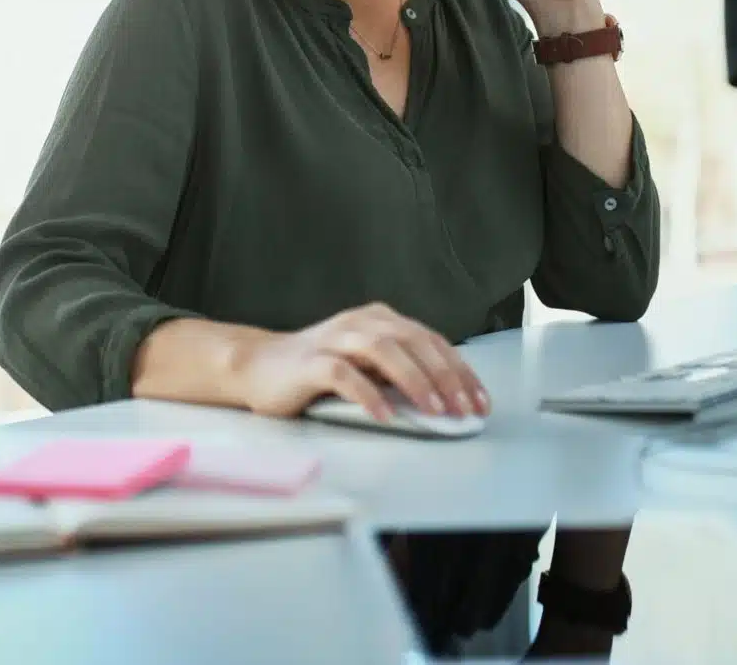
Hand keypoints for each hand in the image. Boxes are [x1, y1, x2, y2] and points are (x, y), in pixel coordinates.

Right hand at [232, 303, 489, 421]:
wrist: (256, 366)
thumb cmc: (316, 370)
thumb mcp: (366, 365)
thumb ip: (399, 372)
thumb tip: (447, 399)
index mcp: (379, 319)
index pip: (431, 340)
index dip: (460, 370)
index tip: (479, 400)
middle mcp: (359, 322)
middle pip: (413, 341)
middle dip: (445, 376)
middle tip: (464, 408)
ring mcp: (334, 339)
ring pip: (383, 350)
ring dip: (414, 381)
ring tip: (434, 410)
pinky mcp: (310, 362)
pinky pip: (343, 375)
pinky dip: (368, 395)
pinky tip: (385, 416)